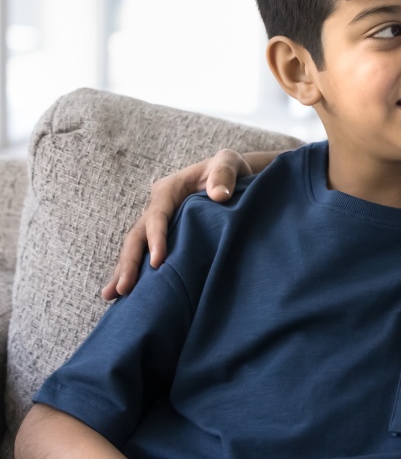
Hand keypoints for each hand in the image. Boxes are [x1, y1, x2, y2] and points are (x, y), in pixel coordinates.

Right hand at [101, 149, 251, 298]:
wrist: (231, 176)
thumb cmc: (228, 169)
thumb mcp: (228, 162)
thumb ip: (223, 174)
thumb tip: (220, 195)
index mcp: (169, 190)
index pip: (158, 215)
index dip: (156, 238)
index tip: (157, 261)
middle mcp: (157, 207)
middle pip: (137, 235)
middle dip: (129, 262)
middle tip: (122, 289)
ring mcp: (159, 223)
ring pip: (136, 247)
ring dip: (124, 270)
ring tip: (111, 296)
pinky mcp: (166, 235)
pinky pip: (147, 253)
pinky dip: (137, 272)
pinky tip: (126, 293)